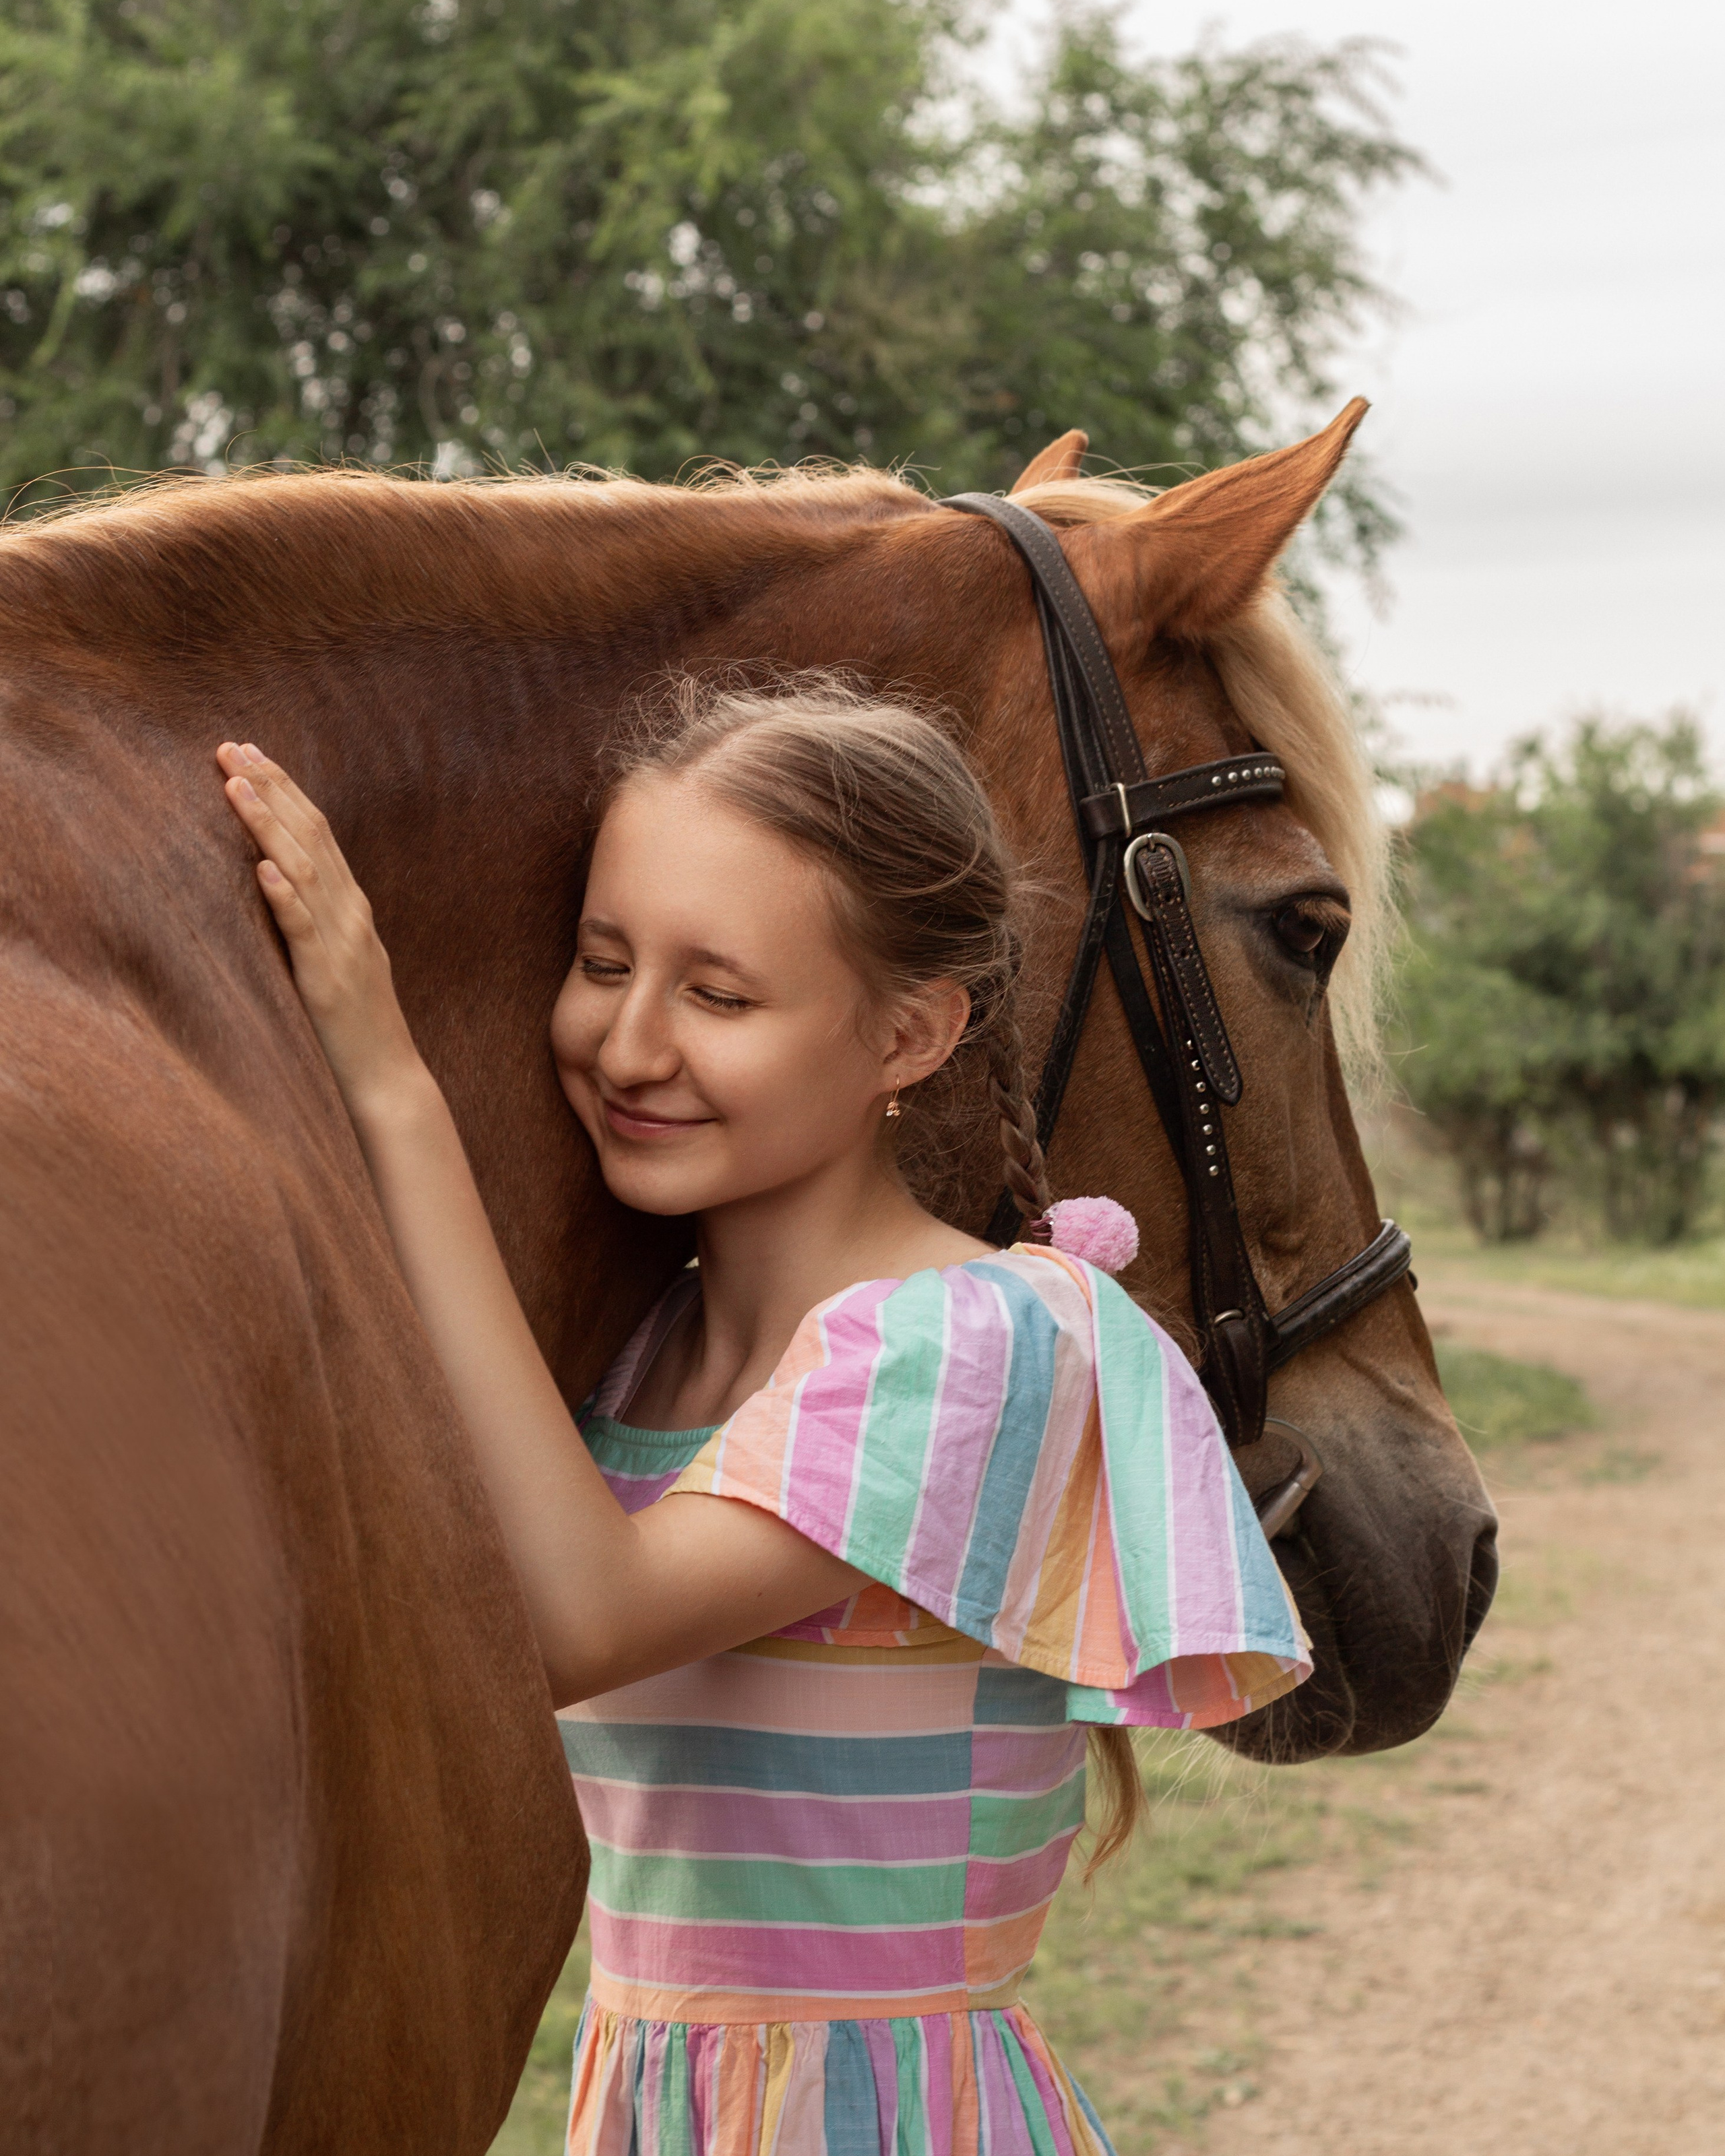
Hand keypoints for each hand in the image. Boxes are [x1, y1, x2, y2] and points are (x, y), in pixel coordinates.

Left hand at [217, 741, 423, 1115]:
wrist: (388, 1078)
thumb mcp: (340, 957)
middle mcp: (351, 914)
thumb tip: (281, 879)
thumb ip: (319, 918)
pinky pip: (304, 930)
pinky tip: (263, 867)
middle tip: (231, 747)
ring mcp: (342, 944)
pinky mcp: (327, 979)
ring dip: (268, 825)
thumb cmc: (357, 1025)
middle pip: (311, 836)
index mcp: (352, 906)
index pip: (318, 831)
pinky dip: (285, 895)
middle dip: (270, 788)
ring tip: (235, 787)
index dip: (284, 788)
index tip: (249, 752)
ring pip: (304, 870)